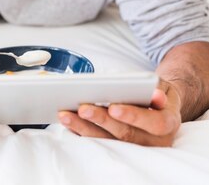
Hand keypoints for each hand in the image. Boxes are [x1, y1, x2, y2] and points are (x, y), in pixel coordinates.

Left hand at [58, 79, 181, 145]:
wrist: (160, 105)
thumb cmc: (157, 92)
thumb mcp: (161, 86)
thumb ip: (157, 89)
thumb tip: (155, 94)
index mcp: (168, 123)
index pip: (154, 123)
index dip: (133, 116)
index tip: (113, 107)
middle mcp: (154, 141)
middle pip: (126, 135)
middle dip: (102, 121)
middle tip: (82, 109)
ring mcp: (136, 148)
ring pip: (109, 142)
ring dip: (85, 128)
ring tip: (66, 115)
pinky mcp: (119, 148)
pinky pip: (99, 142)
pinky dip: (82, 132)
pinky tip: (67, 122)